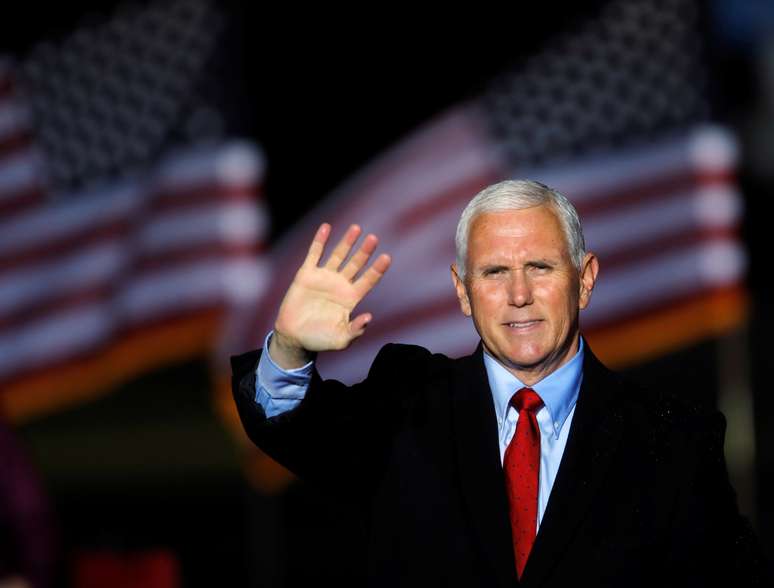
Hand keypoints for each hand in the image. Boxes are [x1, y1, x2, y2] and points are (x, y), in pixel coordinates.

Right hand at [270, 223, 390, 368]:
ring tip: (356, 228)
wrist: (294, 338)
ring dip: (347, 242)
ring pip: (338, 255)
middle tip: (374, 238)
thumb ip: (355, 330)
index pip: (368, 280)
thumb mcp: (341, 339)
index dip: (377, 269)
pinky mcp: (306, 275)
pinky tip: (326, 227)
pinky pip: (314, 254)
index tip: (387, 258)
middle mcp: (340, 284)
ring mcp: (323, 278)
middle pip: (356, 264)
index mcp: (351, 298)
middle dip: (365, 251)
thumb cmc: (320, 340)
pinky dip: (320, 241)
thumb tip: (369, 317)